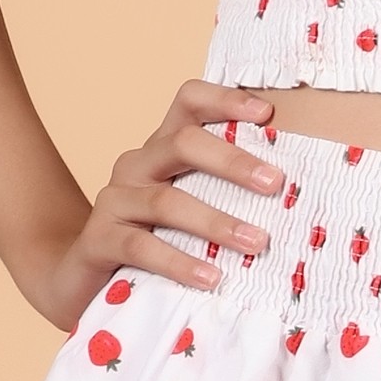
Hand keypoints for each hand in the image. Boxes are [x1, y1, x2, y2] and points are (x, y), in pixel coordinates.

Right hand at [21, 81, 283, 330]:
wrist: (82, 281)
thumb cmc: (157, 242)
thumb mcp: (192, 212)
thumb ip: (228, 195)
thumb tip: (298, 197)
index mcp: (163, 148)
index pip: (189, 102)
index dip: (225, 100)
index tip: (267, 114)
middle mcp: (137, 165)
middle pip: (182, 143)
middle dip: (233, 162)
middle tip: (276, 185)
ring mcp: (115, 200)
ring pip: (167, 200)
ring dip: (216, 222)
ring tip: (257, 243)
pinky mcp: (99, 239)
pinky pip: (141, 246)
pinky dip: (179, 262)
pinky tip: (211, 278)